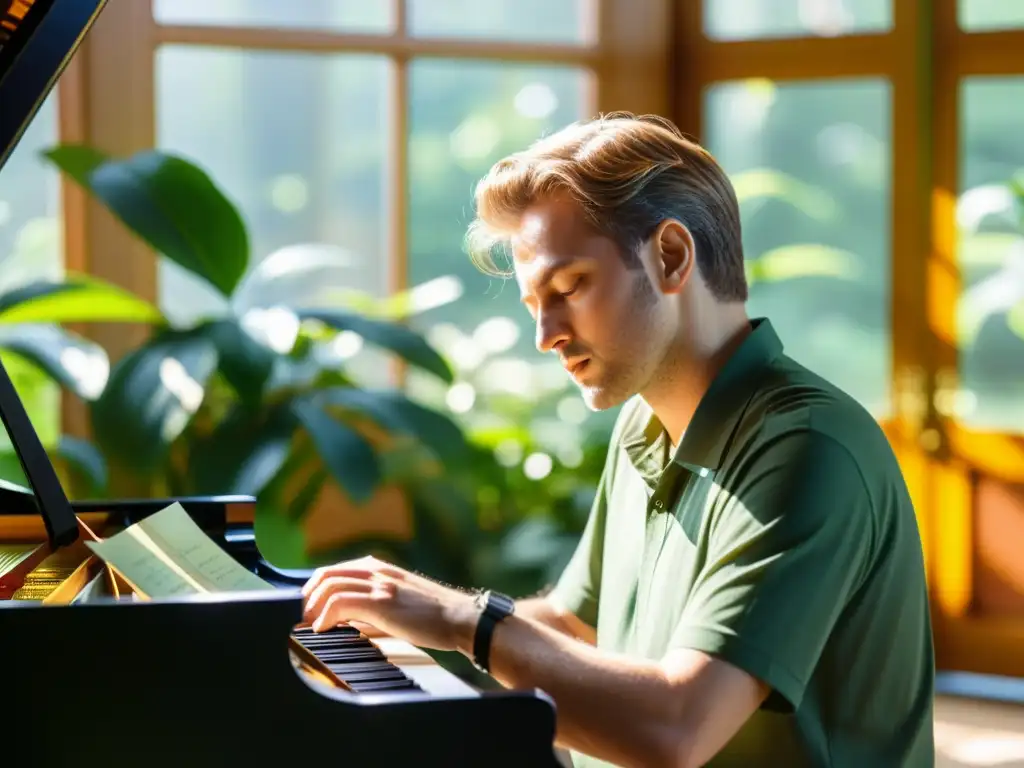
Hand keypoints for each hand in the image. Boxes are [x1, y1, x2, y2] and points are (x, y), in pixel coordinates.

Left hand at [300, 555, 478, 651]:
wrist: (460, 617)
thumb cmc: (434, 615)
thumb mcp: (398, 601)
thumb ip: (372, 606)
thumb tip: (346, 621)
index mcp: (380, 568)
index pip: (335, 571)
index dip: (315, 589)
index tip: (307, 608)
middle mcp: (377, 571)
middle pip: (326, 575)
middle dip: (308, 596)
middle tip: (303, 616)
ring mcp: (379, 584)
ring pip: (330, 586)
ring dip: (313, 607)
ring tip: (309, 624)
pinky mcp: (382, 602)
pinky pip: (341, 603)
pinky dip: (325, 615)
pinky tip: (323, 629)